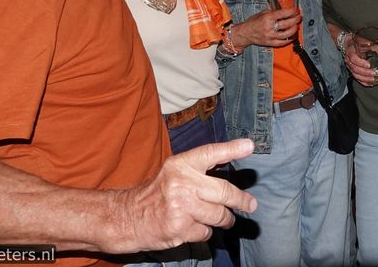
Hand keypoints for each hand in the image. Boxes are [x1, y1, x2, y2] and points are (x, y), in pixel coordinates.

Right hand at [113, 138, 256, 251]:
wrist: (127, 218)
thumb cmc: (158, 193)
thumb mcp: (174, 172)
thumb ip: (200, 167)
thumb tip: (233, 157)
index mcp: (181, 165)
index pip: (210, 153)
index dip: (231, 149)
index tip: (249, 146)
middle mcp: (182, 183)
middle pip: (224, 192)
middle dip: (242, 200)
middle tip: (251, 204)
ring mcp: (181, 207)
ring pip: (219, 215)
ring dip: (224, 219)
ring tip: (223, 218)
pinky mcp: (179, 229)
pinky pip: (206, 232)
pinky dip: (205, 231)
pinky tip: (195, 226)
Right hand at [236, 9, 301, 48]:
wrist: (245, 33)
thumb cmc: (253, 22)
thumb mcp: (262, 13)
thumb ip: (273, 13)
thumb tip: (285, 12)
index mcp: (267, 18)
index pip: (283, 13)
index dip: (292, 11)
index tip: (296, 10)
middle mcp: (269, 27)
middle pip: (287, 23)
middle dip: (295, 19)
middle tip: (299, 17)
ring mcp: (270, 36)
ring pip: (286, 34)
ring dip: (294, 29)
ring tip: (297, 26)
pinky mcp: (270, 43)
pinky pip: (282, 42)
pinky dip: (289, 39)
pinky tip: (293, 36)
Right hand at [342, 38, 377, 86]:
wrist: (348, 43)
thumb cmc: (357, 42)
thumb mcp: (365, 41)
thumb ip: (375, 47)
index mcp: (351, 52)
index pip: (353, 59)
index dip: (361, 63)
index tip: (369, 65)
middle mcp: (348, 60)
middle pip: (355, 69)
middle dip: (365, 72)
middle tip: (374, 73)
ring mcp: (350, 66)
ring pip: (356, 75)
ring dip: (365, 78)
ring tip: (374, 79)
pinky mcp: (352, 71)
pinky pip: (357, 78)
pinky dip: (364, 82)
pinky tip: (371, 83)